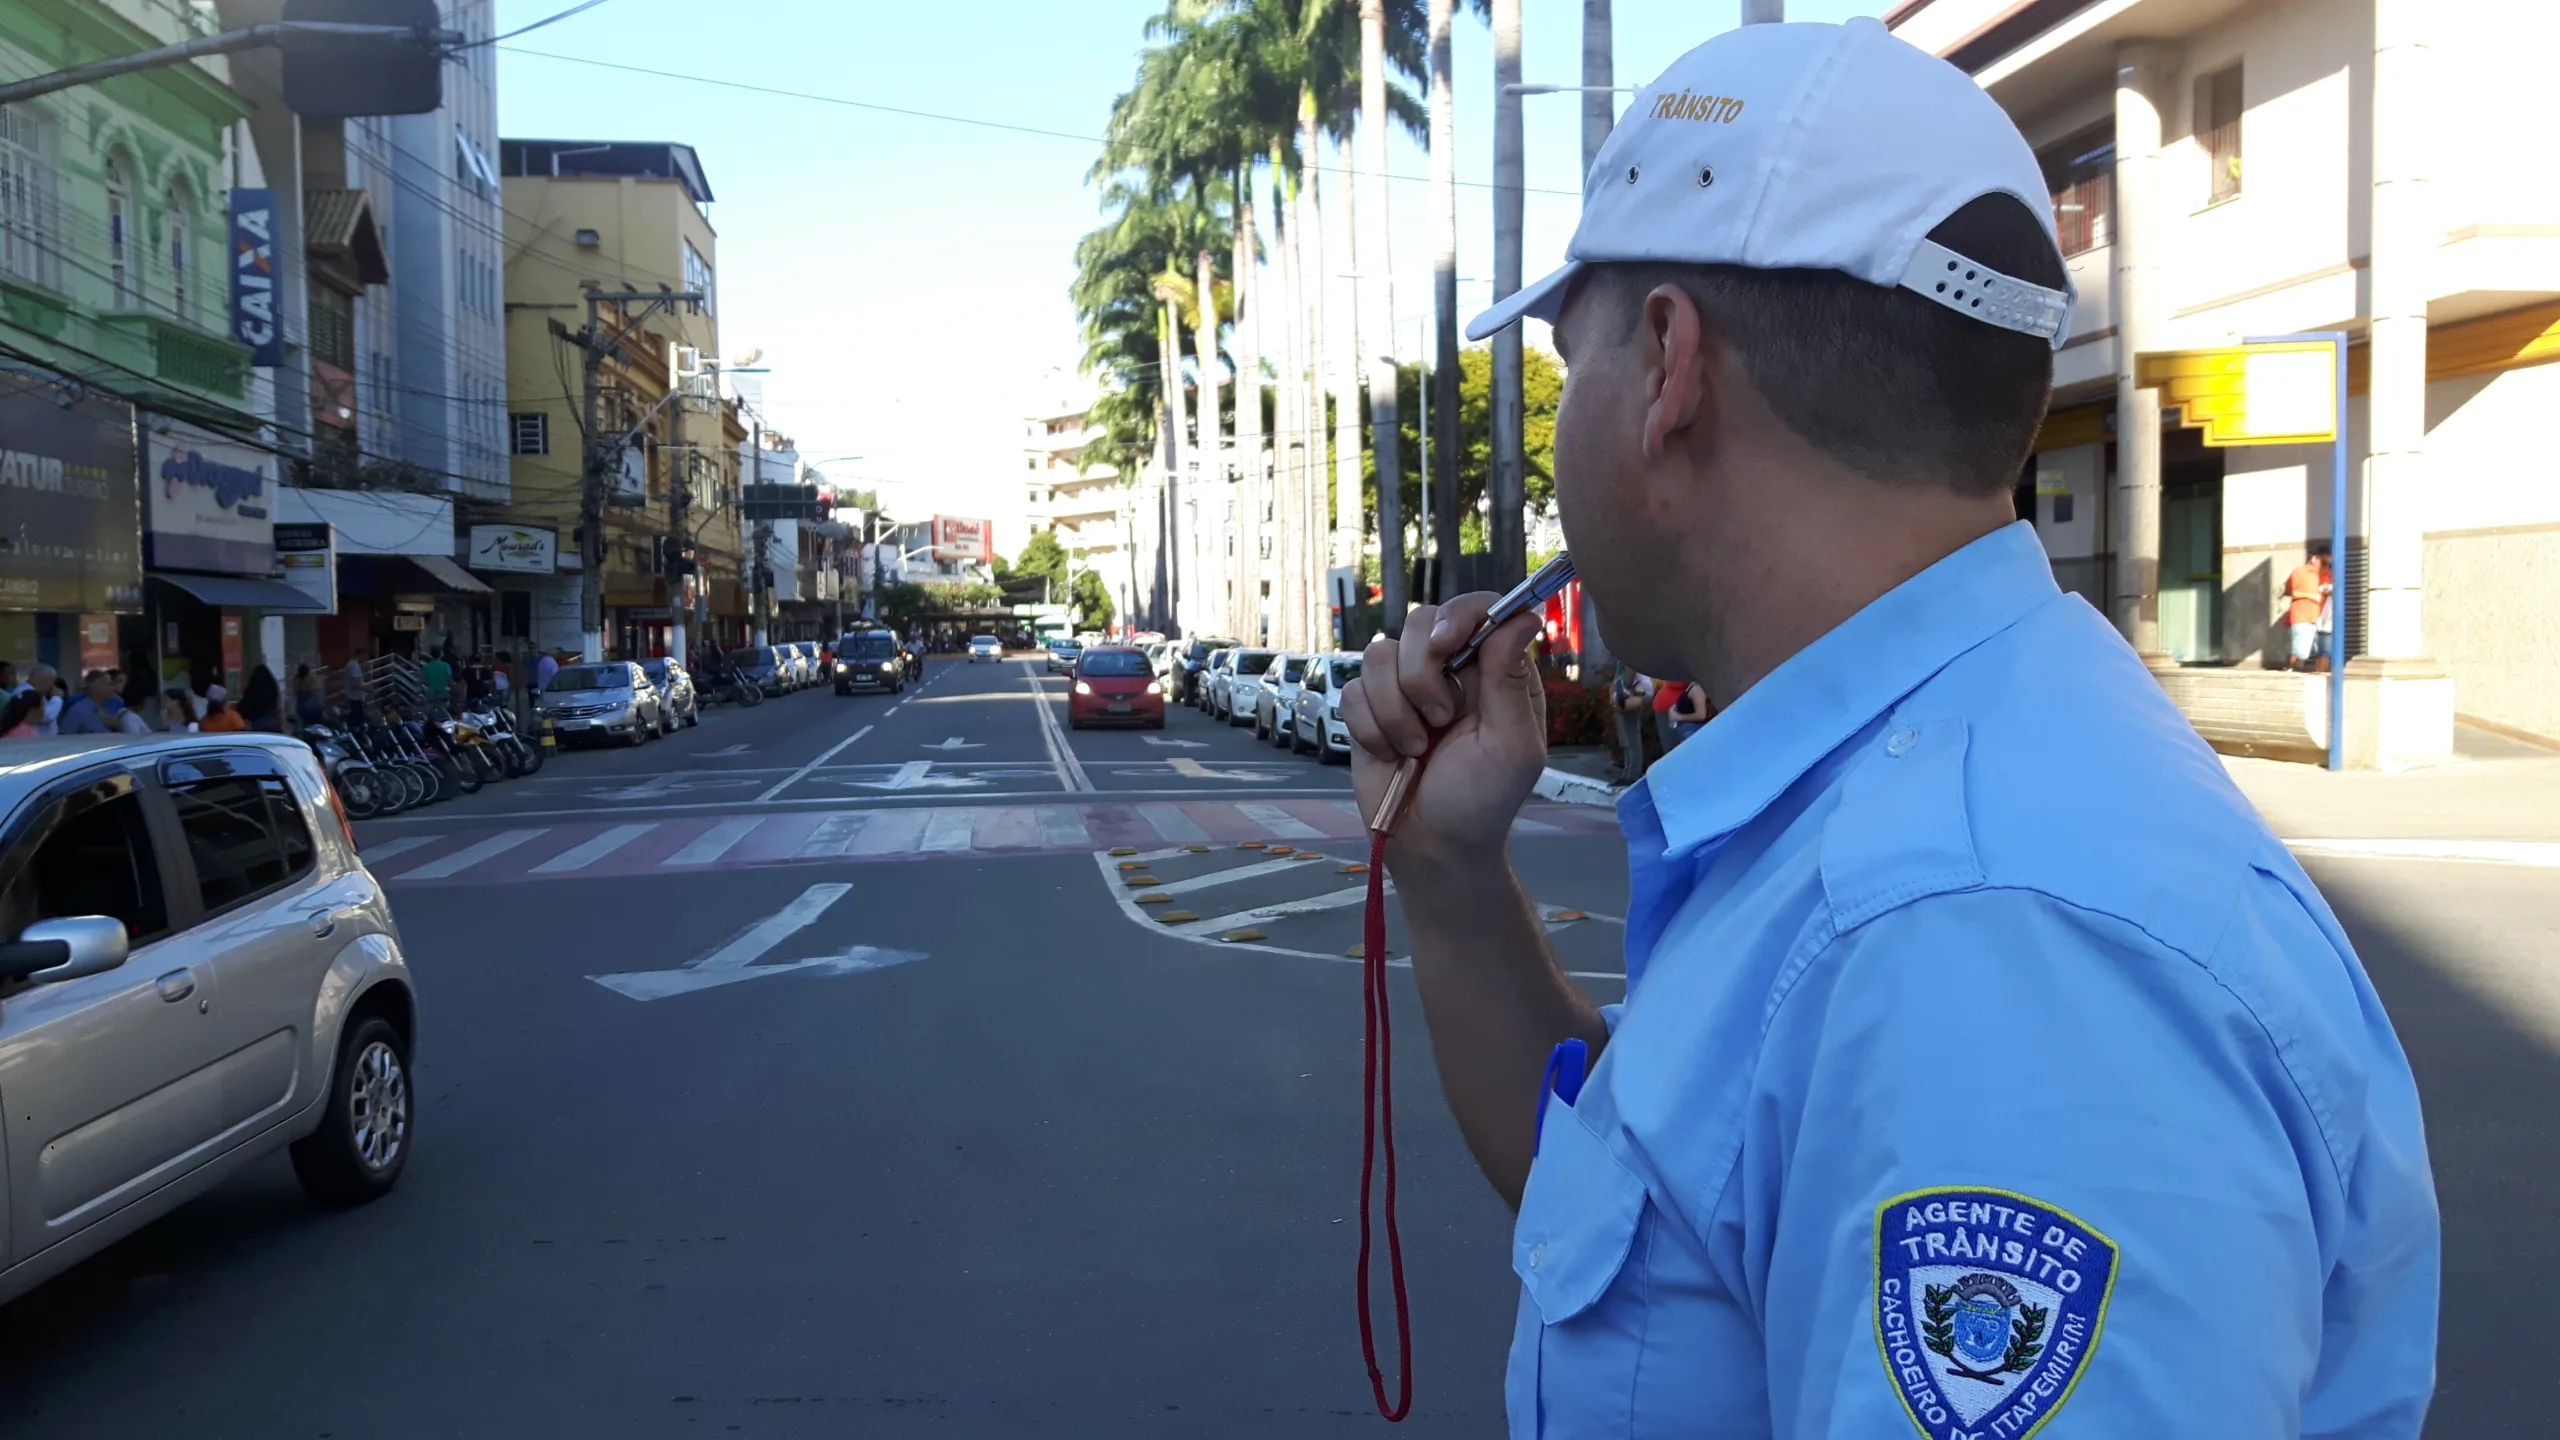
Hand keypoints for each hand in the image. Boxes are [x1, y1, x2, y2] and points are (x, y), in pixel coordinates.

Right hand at [1343, 595, 1547, 866]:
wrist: (1431, 845)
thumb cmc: (1482, 800)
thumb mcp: (1511, 746)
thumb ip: (1510, 681)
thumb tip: (1523, 615)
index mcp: (1495, 670)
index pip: (1481, 609)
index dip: (1460, 614)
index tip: (1446, 643)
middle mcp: (1451, 669)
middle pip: (1421, 621)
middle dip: (1421, 673)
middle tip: (1439, 718)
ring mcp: (1406, 687)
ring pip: (1379, 654)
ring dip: (1396, 708)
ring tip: (1416, 747)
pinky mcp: (1369, 708)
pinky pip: (1353, 689)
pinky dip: (1371, 727)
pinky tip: (1391, 754)